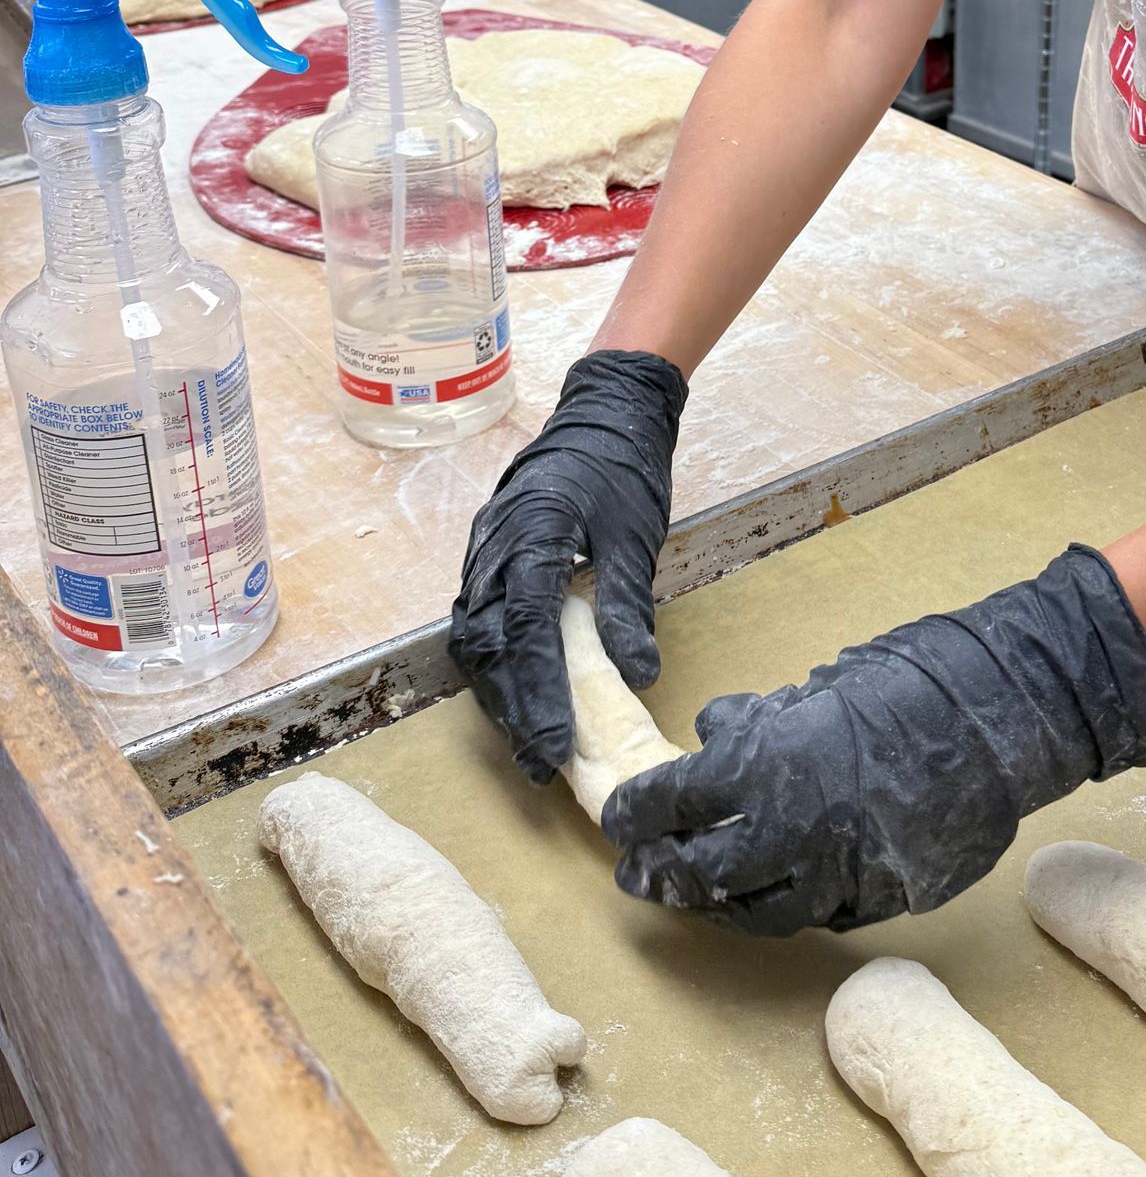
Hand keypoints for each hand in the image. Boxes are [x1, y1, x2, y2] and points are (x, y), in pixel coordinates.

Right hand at [450, 348, 685, 783]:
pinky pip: (477, 620)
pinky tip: (518, 693)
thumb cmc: (623, 470)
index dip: (538, 695)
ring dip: (499, 692)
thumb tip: (639, 676)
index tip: (556, 745)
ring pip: (475, 639)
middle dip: (513, 709)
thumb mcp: (635, 537)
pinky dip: (495, 663)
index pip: (527, 632)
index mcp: (532, 536)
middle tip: (542, 763)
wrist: (603, 413)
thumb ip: (628, 606)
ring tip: (530, 742)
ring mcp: (482, 551)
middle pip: (490, 646)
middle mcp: (493, 547)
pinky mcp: (486, 556)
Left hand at [601, 543, 1145, 934]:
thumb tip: (711, 729)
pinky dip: (791, 907)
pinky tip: (779, 895)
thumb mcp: (816, 690)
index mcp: (764, 767)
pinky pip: (821, 917)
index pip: (669, 803)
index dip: (634, 815)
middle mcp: (790, 831)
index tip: (619, 817)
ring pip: (757, 915)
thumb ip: (757, 722)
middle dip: (660, 876)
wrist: (997, 720)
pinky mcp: (879, 900)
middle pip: (699, 876)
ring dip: (720, 908)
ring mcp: (837, 875)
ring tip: (702, 899)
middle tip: (638, 874)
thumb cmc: (905, 687)